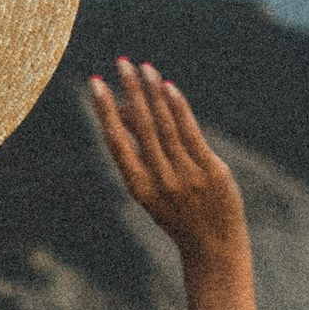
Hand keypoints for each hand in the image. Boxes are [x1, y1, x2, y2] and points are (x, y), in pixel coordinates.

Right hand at [88, 58, 247, 266]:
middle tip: (120, 62)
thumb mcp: (152, 188)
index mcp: (139, 188)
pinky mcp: (211, 170)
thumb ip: (141, 151)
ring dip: (153, 92)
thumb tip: (128, 109)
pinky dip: (178, 108)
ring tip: (144, 68)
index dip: (105, 111)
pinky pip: (191, 133)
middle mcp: (160, 180)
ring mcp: (186, 175)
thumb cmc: (179, 213)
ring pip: (165, 125)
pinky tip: (168, 87)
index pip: (116, 141)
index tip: (95, 84)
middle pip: (141, 126)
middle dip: (129, 91)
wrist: (213, 247)